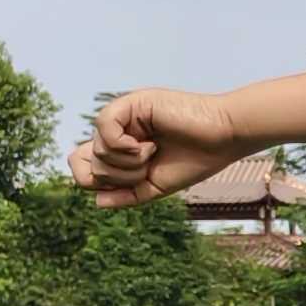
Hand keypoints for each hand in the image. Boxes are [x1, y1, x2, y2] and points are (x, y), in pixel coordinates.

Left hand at [69, 87, 251, 203]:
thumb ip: (127, 194)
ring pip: (98, 151)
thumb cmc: (197, 159)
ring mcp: (122, 117)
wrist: (223, 138)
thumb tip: (97, 201)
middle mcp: (116, 131)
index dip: (94, 181)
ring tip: (154, 151)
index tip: (128, 183)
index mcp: (120, 148)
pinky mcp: (129, 104)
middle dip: (120, 176)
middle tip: (148, 165)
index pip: (83, 166)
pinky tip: (149, 143)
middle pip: (89, 163)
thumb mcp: (156, 186)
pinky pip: (105, 129)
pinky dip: (125, 146)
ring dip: (129, 162)